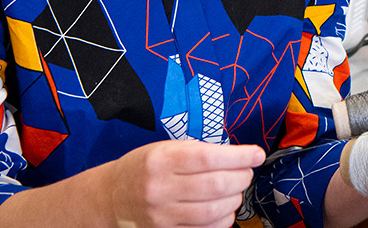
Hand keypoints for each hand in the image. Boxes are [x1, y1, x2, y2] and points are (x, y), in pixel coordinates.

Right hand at [107, 139, 264, 227]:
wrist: (111, 197)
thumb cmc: (143, 169)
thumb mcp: (165, 149)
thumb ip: (198, 151)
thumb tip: (238, 156)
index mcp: (161, 161)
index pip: (209, 158)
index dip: (240, 156)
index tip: (256, 154)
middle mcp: (160, 189)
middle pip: (216, 185)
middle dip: (241, 177)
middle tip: (246, 172)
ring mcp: (163, 215)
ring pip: (214, 211)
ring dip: (235, 199)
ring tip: (235, 189)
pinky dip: (223, 219)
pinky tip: (223, 209)